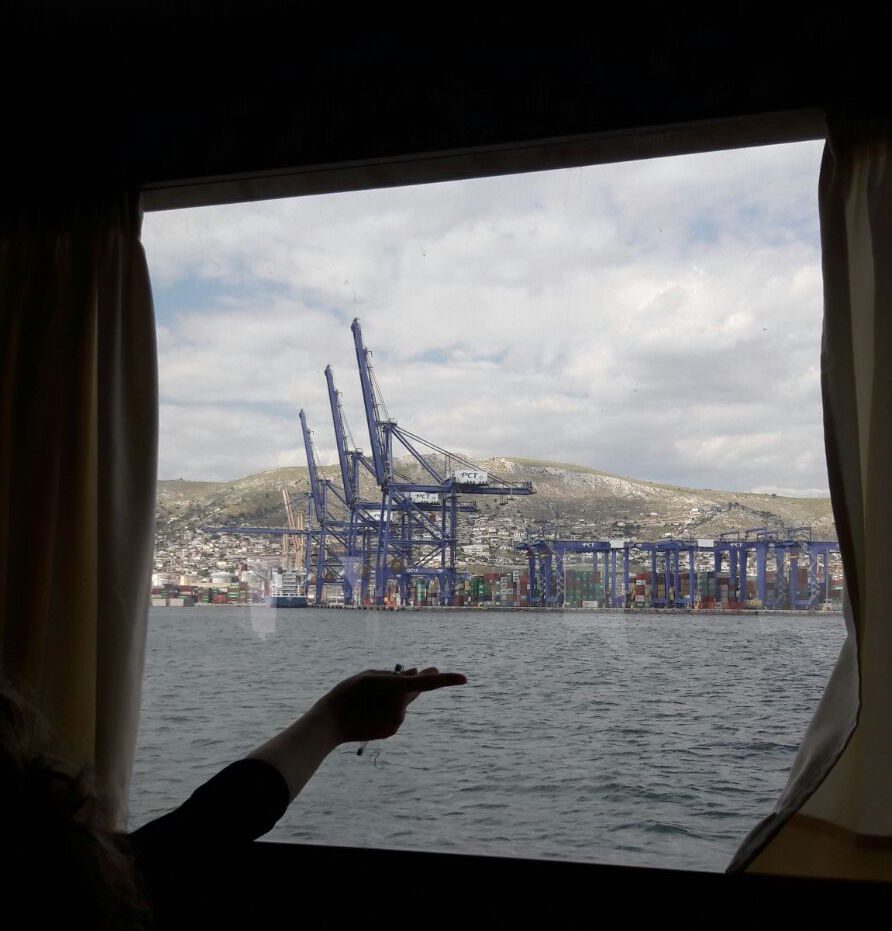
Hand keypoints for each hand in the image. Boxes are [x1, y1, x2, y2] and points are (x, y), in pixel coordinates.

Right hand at [315, 667, 466, 744]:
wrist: (331, 723)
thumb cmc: (348, 693)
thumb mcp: (370, 676)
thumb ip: (396, 676)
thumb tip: (416, 674)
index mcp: (395, 689)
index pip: (426, 684)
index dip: (446, 680)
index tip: (464, 679)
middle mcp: (400, 707)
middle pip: (414, 691)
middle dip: (418, 682)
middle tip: (431, 668)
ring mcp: (397, 721)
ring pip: (403, 704)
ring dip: (394, 698)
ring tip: (369, 699)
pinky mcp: (392, 731)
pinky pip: (396, 715)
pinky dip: (388, 710)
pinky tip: (370, 712)